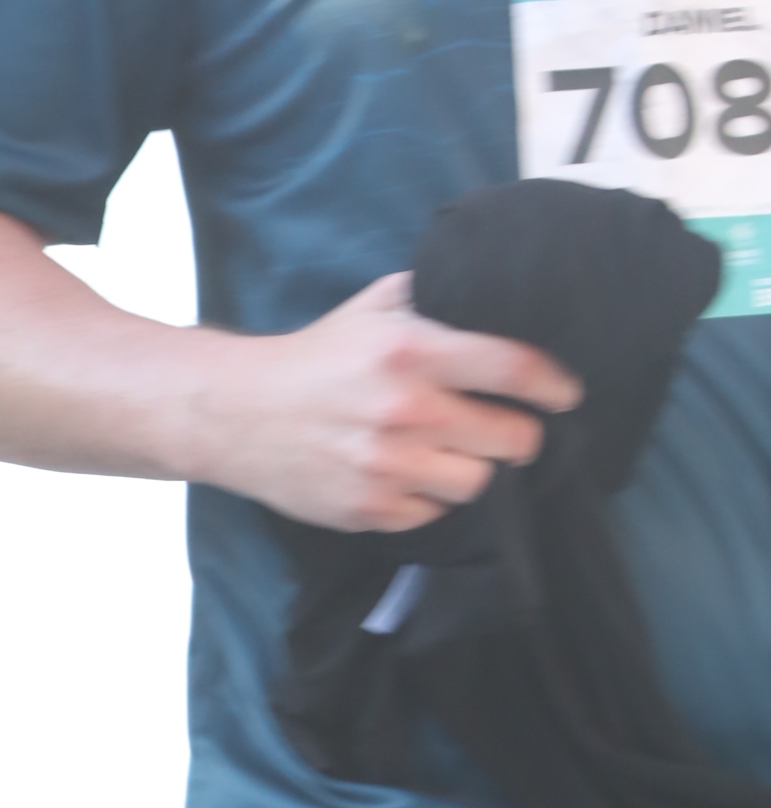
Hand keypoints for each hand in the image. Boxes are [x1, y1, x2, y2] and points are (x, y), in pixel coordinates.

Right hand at [196, 272, 584, 530]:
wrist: (238, 414)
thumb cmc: (315, 358)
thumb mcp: (373, 306)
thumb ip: (437, 296)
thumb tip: (498, 293)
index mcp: (413, 351)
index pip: (515, 369)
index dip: (555, 385)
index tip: (567, 394)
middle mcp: (405, 411)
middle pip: (509, 439)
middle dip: (519, 435)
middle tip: (511, 429)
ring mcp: (386, 467)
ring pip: (476, 483)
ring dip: (475, 469)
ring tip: (454, 452)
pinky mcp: (367, 509)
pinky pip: (433, 514)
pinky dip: (430, 498)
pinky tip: (411, 475)